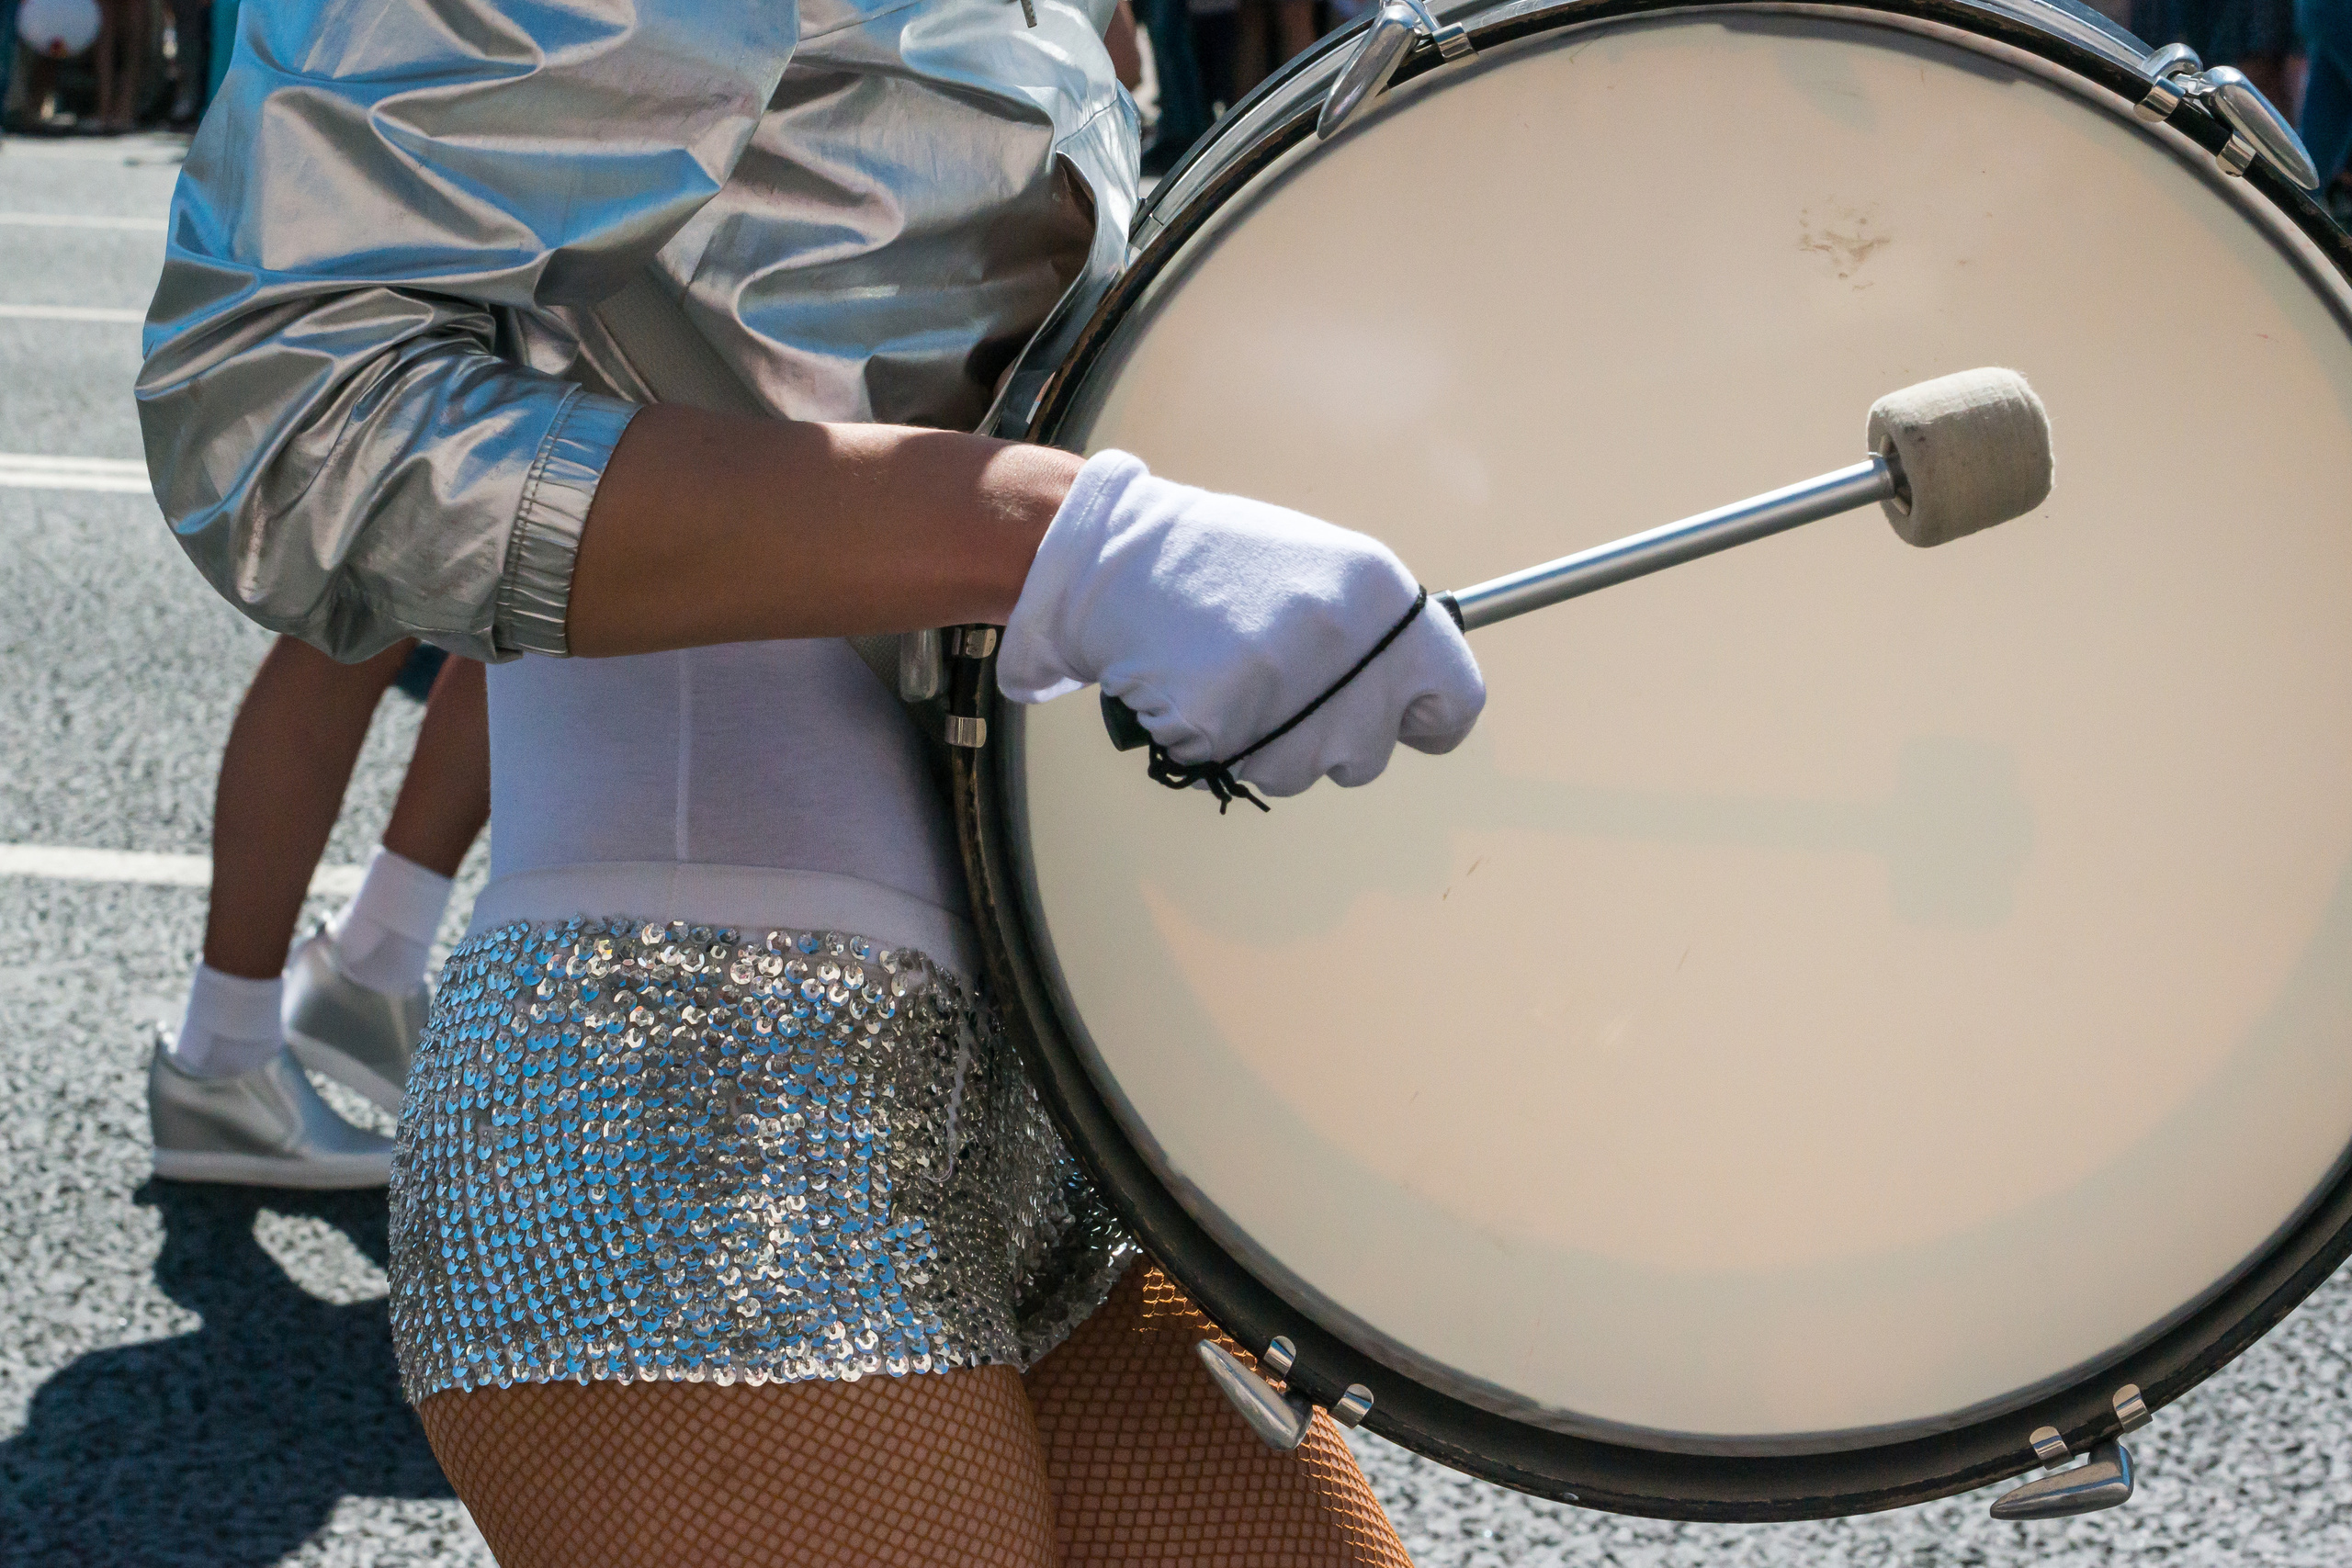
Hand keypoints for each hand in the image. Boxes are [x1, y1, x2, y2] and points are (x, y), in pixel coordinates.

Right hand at [998, 451, 1484, 797]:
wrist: (1115, 555)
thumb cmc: (1218, 561)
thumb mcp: (1324, 570)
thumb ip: (1376, 633)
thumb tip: (1420, 696)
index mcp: (1381, 593)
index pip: (1455, 697)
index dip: (1428, 722)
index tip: (1408, 724)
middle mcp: (1346, 640)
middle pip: (1368, 754)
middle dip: (1327, 738)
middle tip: (1279, 686)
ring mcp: (1286, 684)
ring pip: (1301, 772)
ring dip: (1266, 746)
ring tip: (1229, 676)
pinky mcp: (1225, 721)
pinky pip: (1235, 769)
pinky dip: (1211, 743)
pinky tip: (1193, 688)